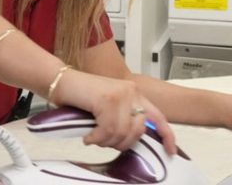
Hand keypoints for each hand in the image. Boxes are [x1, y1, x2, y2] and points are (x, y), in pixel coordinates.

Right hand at [52, 70, 177, 154]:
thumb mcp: (109, 107)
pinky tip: (88, 135)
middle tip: (105, 140)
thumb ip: (124, 119)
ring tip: (94, 136)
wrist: (62, 82)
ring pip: (121, 132)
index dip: (166, 135)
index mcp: (135, 94)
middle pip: (137, 131)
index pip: (158, 117)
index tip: (169, 150)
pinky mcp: (107, 98)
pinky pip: (108, 129)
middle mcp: (131, 92)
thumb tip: (131, 140)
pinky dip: (96, 138)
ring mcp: (120, 94)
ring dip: (105, 141)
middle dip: (121, 143)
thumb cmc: (82, 96)